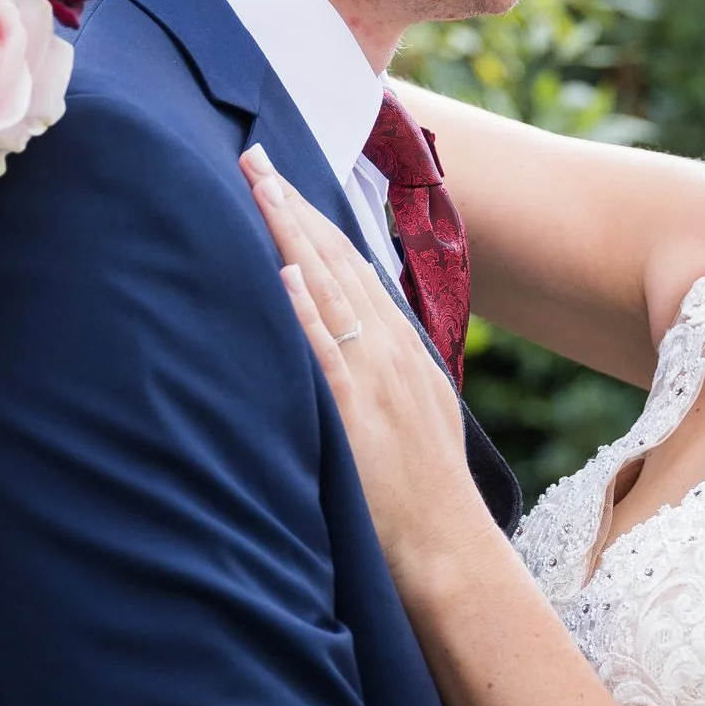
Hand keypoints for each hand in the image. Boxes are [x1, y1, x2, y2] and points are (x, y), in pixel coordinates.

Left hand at [239, 145, 490, 575]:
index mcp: (402, 348)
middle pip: (336, 259)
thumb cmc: (427, 493)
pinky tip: (284, 269)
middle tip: (254, 155)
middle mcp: (389, 350)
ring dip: (291, 232)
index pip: (353, 264)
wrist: (450, 549)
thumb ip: (383, 371)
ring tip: (257, 186)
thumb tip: (347, 335)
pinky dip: (306, 307)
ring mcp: (375, 379)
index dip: (314, 217)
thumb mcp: (416, 413)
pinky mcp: (356, 414)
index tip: (281, 178)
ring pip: (328, 288)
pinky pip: (327, 351)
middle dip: (293, 204)